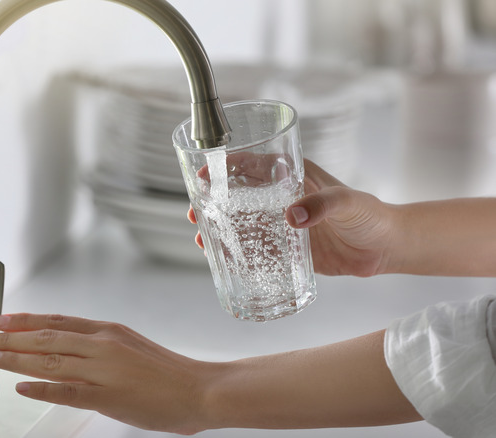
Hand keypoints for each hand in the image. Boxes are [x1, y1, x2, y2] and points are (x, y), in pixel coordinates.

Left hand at [0, 314, 419, 431]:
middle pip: (46, 338)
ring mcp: (102, 369)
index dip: (27, 321)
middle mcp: (101, 344)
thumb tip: (72, 347)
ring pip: (49, 360)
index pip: (58, 322)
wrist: (200, 389)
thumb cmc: (169, 372)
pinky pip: (66, 390)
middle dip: (10, 338)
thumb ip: (101, 345)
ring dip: (15, 358)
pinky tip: (21, 386)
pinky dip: (41, 387)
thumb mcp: (132, 346)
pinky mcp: (107, 394)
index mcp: (107, 332)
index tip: (3, 320)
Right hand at [188, 159, 395, 276]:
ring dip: (220, 229)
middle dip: (213, 202)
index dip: (225, 167)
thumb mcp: (349, 203)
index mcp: (293, 176)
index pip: (252, 165)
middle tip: (194, 212)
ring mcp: (282, 223)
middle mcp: (283, 197)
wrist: (385, 248)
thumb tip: (293, 217)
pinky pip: (256, 248)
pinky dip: (237, 252)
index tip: (204, 175)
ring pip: (242, 222)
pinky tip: (222, 259)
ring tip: (201, 240)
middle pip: (238, 195)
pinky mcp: (287, 247)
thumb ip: (323, 205)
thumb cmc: (371, 216)